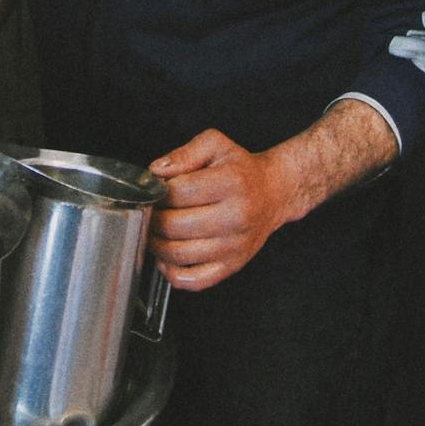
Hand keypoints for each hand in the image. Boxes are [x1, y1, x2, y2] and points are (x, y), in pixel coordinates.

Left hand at [147, 128, 290, 291]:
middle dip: (152, 217)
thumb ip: (183, 153)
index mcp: (231, 183)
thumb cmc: (242, 169)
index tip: (154, 190)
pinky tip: (166, 256)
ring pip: (179, 254)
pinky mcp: (233, 265)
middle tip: (150, 210)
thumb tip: (157, 171)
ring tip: (154, 230)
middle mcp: (236, 216)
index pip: (178, 192)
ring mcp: (235, 245)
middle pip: (174, 225)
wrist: (274, 193)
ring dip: (156, 244)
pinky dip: (172, 273)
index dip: (157, 191)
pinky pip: (194, 280)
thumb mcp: (215, 145)